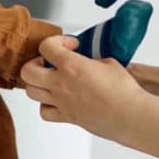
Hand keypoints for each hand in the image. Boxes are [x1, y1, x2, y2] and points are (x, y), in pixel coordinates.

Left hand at [20, 35, 146, 140]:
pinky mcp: (67, 117)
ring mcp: (61, 102)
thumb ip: (91, 60)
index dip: (56, 41)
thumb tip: (87, 63)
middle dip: (35, 62)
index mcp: (71, 66)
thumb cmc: (124, 91)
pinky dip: (45, 105)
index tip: (69, 45)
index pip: (46, 46)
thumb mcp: (108, 62)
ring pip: (31, 92)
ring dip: (37, 83)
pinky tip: (55, 100)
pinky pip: (44, 112)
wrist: (130, 115)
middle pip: (27, 71)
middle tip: (48, 61)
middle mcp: (61, 84)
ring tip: (49, 79)